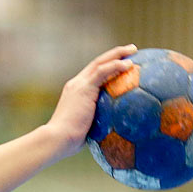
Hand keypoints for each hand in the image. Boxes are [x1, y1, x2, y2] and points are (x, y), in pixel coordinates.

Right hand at [47, 45, 137, 159]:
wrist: (58, 139)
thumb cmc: (70, 141)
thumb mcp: (86, 130)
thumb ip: (98, 125)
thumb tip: (113, 133)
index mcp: (76, 92)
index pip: (93, 74)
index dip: (108, 66)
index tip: (122, 64)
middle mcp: (77, 84)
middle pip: (98, 62)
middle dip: (114, 54)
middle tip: (131, 50)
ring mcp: (79, 84)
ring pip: (101, 62)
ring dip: (118, 54)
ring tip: (133, 50)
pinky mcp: (84, 88)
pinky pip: (102, 72)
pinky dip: (116, 66)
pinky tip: (129, 65)